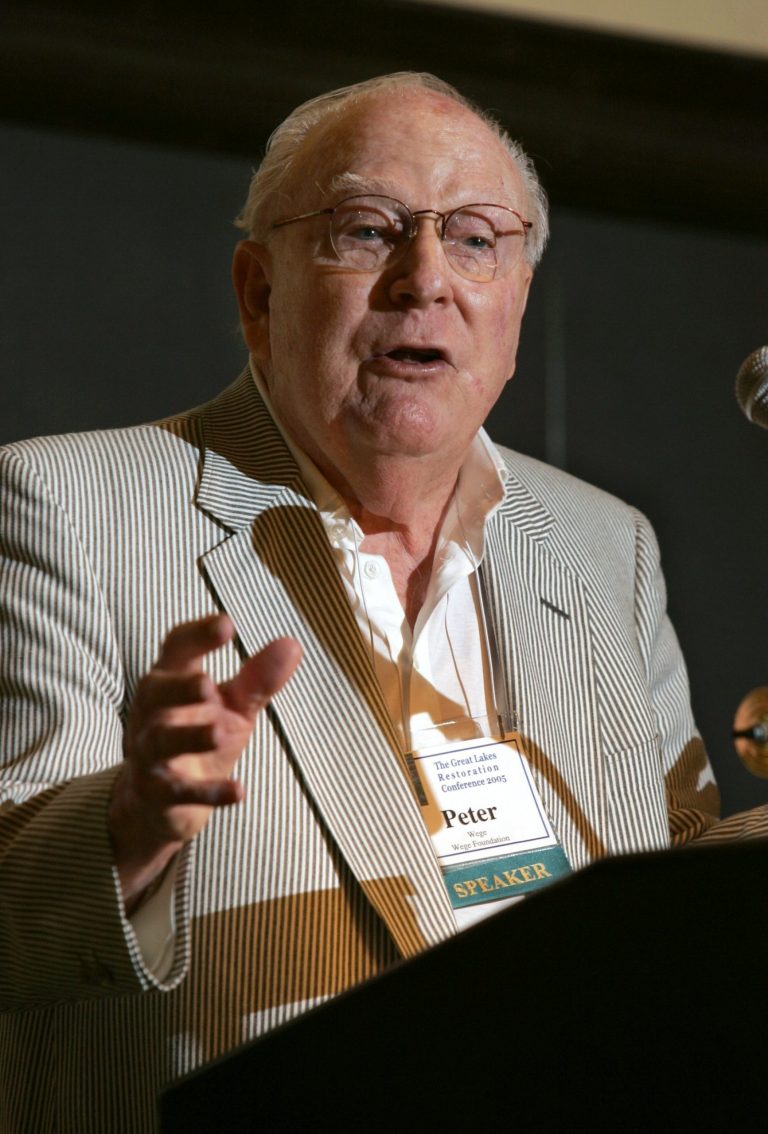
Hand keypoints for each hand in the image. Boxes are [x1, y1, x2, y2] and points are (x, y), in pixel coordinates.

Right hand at [109, 613, 301, 906]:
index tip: (226, 624)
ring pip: (161, 742)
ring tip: (219, 733)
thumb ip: (258, 680)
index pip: (176, 649)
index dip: (197, 635)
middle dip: (179, 687)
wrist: (161, 802)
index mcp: (171, 681)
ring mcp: (150, 755)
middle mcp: (153, 714)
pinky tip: (238, 792)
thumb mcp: (232, 707)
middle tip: (206, 683)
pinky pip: (179, 792)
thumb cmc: (199, 736)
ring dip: (190, 737)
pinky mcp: (158, 794)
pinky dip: (208, 792)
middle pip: (155, 693)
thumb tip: (292, 645)